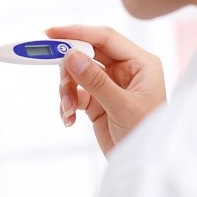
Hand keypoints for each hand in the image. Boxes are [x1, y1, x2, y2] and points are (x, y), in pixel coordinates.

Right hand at [48, 25, 166, 155]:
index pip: (105, 38)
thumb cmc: (145, 133)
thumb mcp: (121, 107)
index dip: (78, 33)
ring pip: (77, 74)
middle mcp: (124, 70)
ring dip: (66, 90)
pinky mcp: (97, 101)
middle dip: (68, 68)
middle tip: (57, 78)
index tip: (51, 33)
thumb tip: (71, 56)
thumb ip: (95, 81)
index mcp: (139, 63)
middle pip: (87, 54)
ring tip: (67, 109)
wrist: (143, 164)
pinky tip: (69, 119)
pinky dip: (67, 104)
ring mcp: (109, 85)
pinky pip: (74, 93)